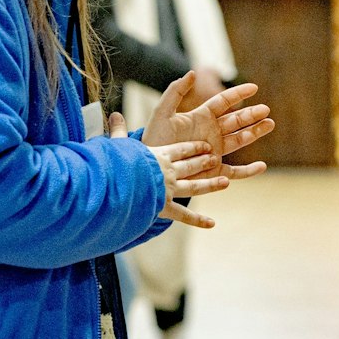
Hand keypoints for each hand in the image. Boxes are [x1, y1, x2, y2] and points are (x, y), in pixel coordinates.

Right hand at [107, 112, 224, 226]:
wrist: (118, 184)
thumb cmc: (115, 163)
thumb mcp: (117, 145)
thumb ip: (119, 131)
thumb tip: (114, 114)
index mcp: (158, 155)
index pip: (180, 150)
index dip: (193, 147)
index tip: (205, 146)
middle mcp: (168, 171)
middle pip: (191, 165)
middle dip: (204, 162)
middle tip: (215, 159)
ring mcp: (169, 189)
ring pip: (194, 186)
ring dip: (210, 184)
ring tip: (225, 182)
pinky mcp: (165, 207)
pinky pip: (184, 215)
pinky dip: (198, 220)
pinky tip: (212, 223)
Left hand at [142, 74, 274, 176]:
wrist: (150, 167)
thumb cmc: (154, 139)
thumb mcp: (162, 113)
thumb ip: (175, 91)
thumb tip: (193, 73)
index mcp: (201, 117)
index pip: (223, 102)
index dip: (238, 94)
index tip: (254, 87)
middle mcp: (211, 132)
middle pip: (236, 120)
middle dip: (252, 114)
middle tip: (266, 109)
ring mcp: (215, 151)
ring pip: (240, 140)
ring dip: (255, 132)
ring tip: (270, 124)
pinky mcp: (214, 171)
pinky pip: (235, 172)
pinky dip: (249, 171)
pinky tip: (262, 166)